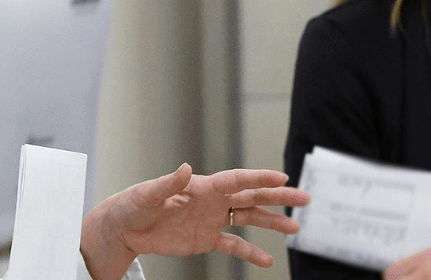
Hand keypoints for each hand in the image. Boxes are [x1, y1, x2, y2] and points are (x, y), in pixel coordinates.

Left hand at [79, 164, 309, 279]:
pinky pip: (235, 246)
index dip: (260, 177)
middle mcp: (213, 201)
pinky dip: (251, 253)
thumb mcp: (148, 194)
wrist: (125, 229)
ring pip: (250, 219)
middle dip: (279, 197)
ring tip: (296, 229)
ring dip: (272, 223)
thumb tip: (186, 168)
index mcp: (202, 187)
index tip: (283, 176)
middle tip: (305, 197)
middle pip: (253, 196)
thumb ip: (169, 183)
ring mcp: (212, 220)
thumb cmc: (133, 205)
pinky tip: (268, 261)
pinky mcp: (207, 239)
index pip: (237, 180)